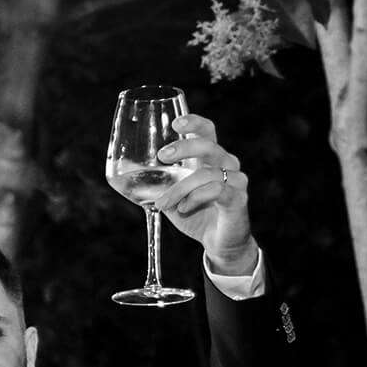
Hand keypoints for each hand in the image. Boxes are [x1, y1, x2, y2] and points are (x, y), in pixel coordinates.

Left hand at [155, 111, 257, 272]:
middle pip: (209, 145)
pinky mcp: (238, 199)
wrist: (219, 243)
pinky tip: (183, 209)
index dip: (194, 123)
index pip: (207, 131)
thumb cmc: (196, 215)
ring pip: (206, 174)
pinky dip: (195, 198)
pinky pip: (216, 191)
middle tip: (162, 155)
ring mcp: (235, 181)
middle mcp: (227, 165)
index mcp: (211, 159)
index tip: (175, 122)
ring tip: (162, 204)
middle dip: (184, 147)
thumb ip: (158, 183)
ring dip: (179, 188)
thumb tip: (128, 170)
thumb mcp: (171, 196)